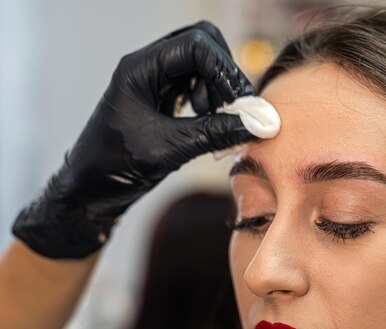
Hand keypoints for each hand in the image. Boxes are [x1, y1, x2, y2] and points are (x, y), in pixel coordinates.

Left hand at [13, 21, 256, 258]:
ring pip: (202, 64)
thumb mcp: (171, 149)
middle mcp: (148, 66)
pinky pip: (196, 84)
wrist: (89, 191)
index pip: (196, 45)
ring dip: (218, 89)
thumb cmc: (115, 167)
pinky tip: (208, 123)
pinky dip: (211, 101)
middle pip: (201, 44)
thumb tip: (259, 124)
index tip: (241, 105)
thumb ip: (215, 133)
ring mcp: (155, 80)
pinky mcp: (162, 97)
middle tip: (234, 109)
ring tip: (218, 120)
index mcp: (140, 68)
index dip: (225, 72)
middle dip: (224, 75)